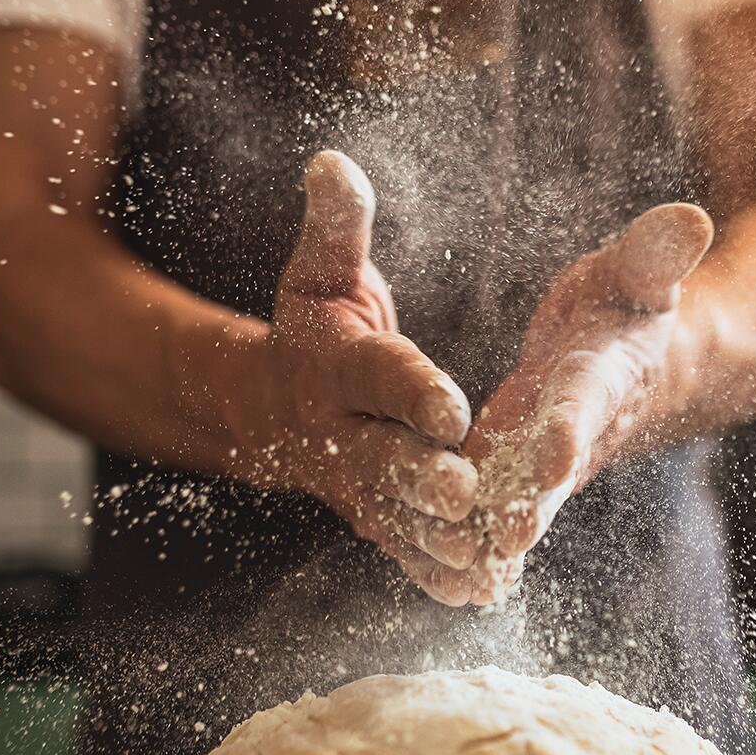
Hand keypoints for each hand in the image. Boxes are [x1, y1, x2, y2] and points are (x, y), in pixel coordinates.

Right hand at [236, 151, 480, 603]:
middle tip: (467, 491)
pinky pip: (403, 549)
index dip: (412, 389)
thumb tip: (332, 161)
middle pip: (384, 458)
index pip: (379, 376)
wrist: (270, 406)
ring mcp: (355, 484)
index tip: (451, 404)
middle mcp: (341, 432)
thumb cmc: (317, 327)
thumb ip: (337, 226)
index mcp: (337, 366)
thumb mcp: (323, 272)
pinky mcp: (372, 518)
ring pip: (397, 516)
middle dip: (423, 477)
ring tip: (485, 555)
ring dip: (438, 539)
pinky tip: (479, 593)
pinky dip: (434, 573)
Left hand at [451, 203, 715, 604]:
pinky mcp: (519, 471)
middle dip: (533, 502)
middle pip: (555, 470)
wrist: (635, 364)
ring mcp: (548, 459)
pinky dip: (481, 545)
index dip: (572, 425)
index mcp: (604, 375)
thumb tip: (690, 218)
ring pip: (524, 502)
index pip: (587, 401)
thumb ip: (656, 252)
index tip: (557, 450)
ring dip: (497, 538)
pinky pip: (499, 511)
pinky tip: (453, 580)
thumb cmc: (629, 306)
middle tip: (508, 536)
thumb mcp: (639, 273)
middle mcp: (579, 427)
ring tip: (469, 574)